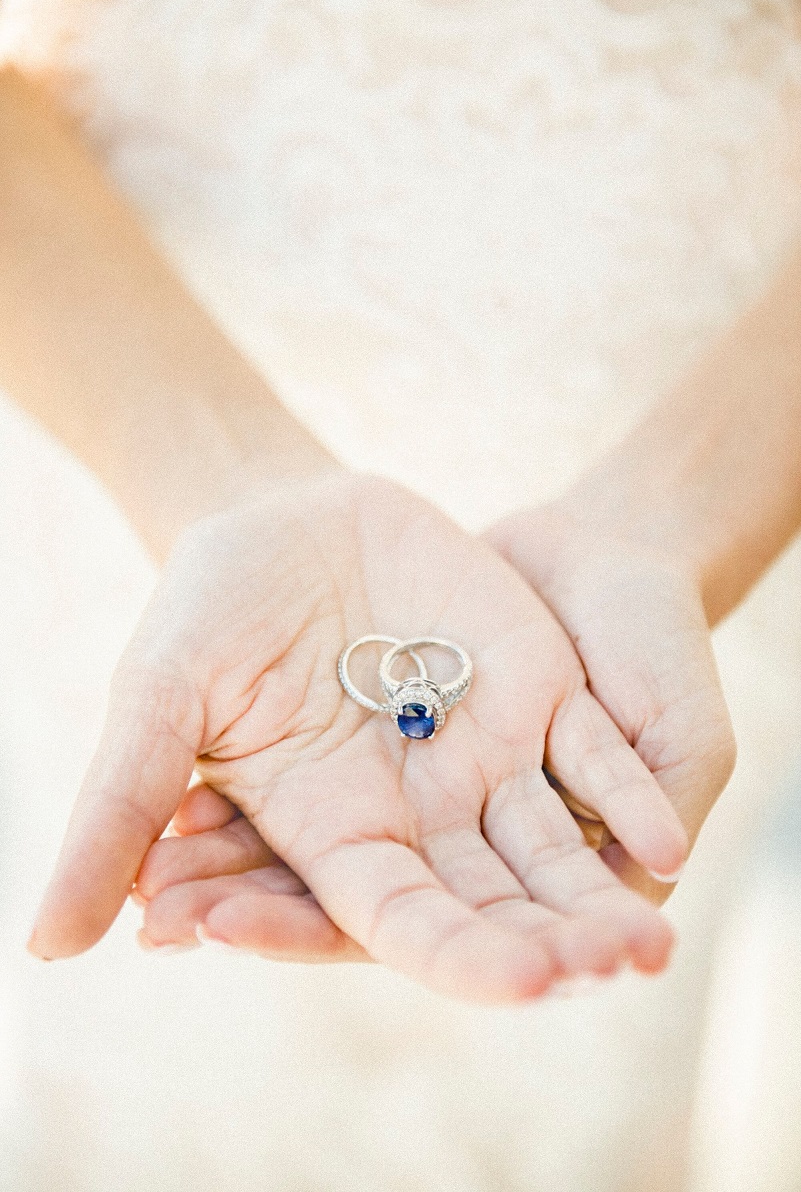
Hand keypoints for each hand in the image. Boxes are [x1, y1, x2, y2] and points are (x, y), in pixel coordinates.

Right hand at [28, 471, 686, 1001]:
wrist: (281, 516)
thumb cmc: (206, 611)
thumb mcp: (158, 704)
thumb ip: (117, 815)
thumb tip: (42, 949)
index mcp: (335, 835)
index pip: (396, 920)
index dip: (454, 954)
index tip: (520, 986)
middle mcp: (418, 814)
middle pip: (493, 903)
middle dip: (551, 944)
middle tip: (618, 975)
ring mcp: (483, 755)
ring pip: (553, 847)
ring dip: (601, 895)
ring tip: (649, 944)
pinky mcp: (533, 692)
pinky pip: (591, 756)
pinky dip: (622, 792)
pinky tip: (663, 837)